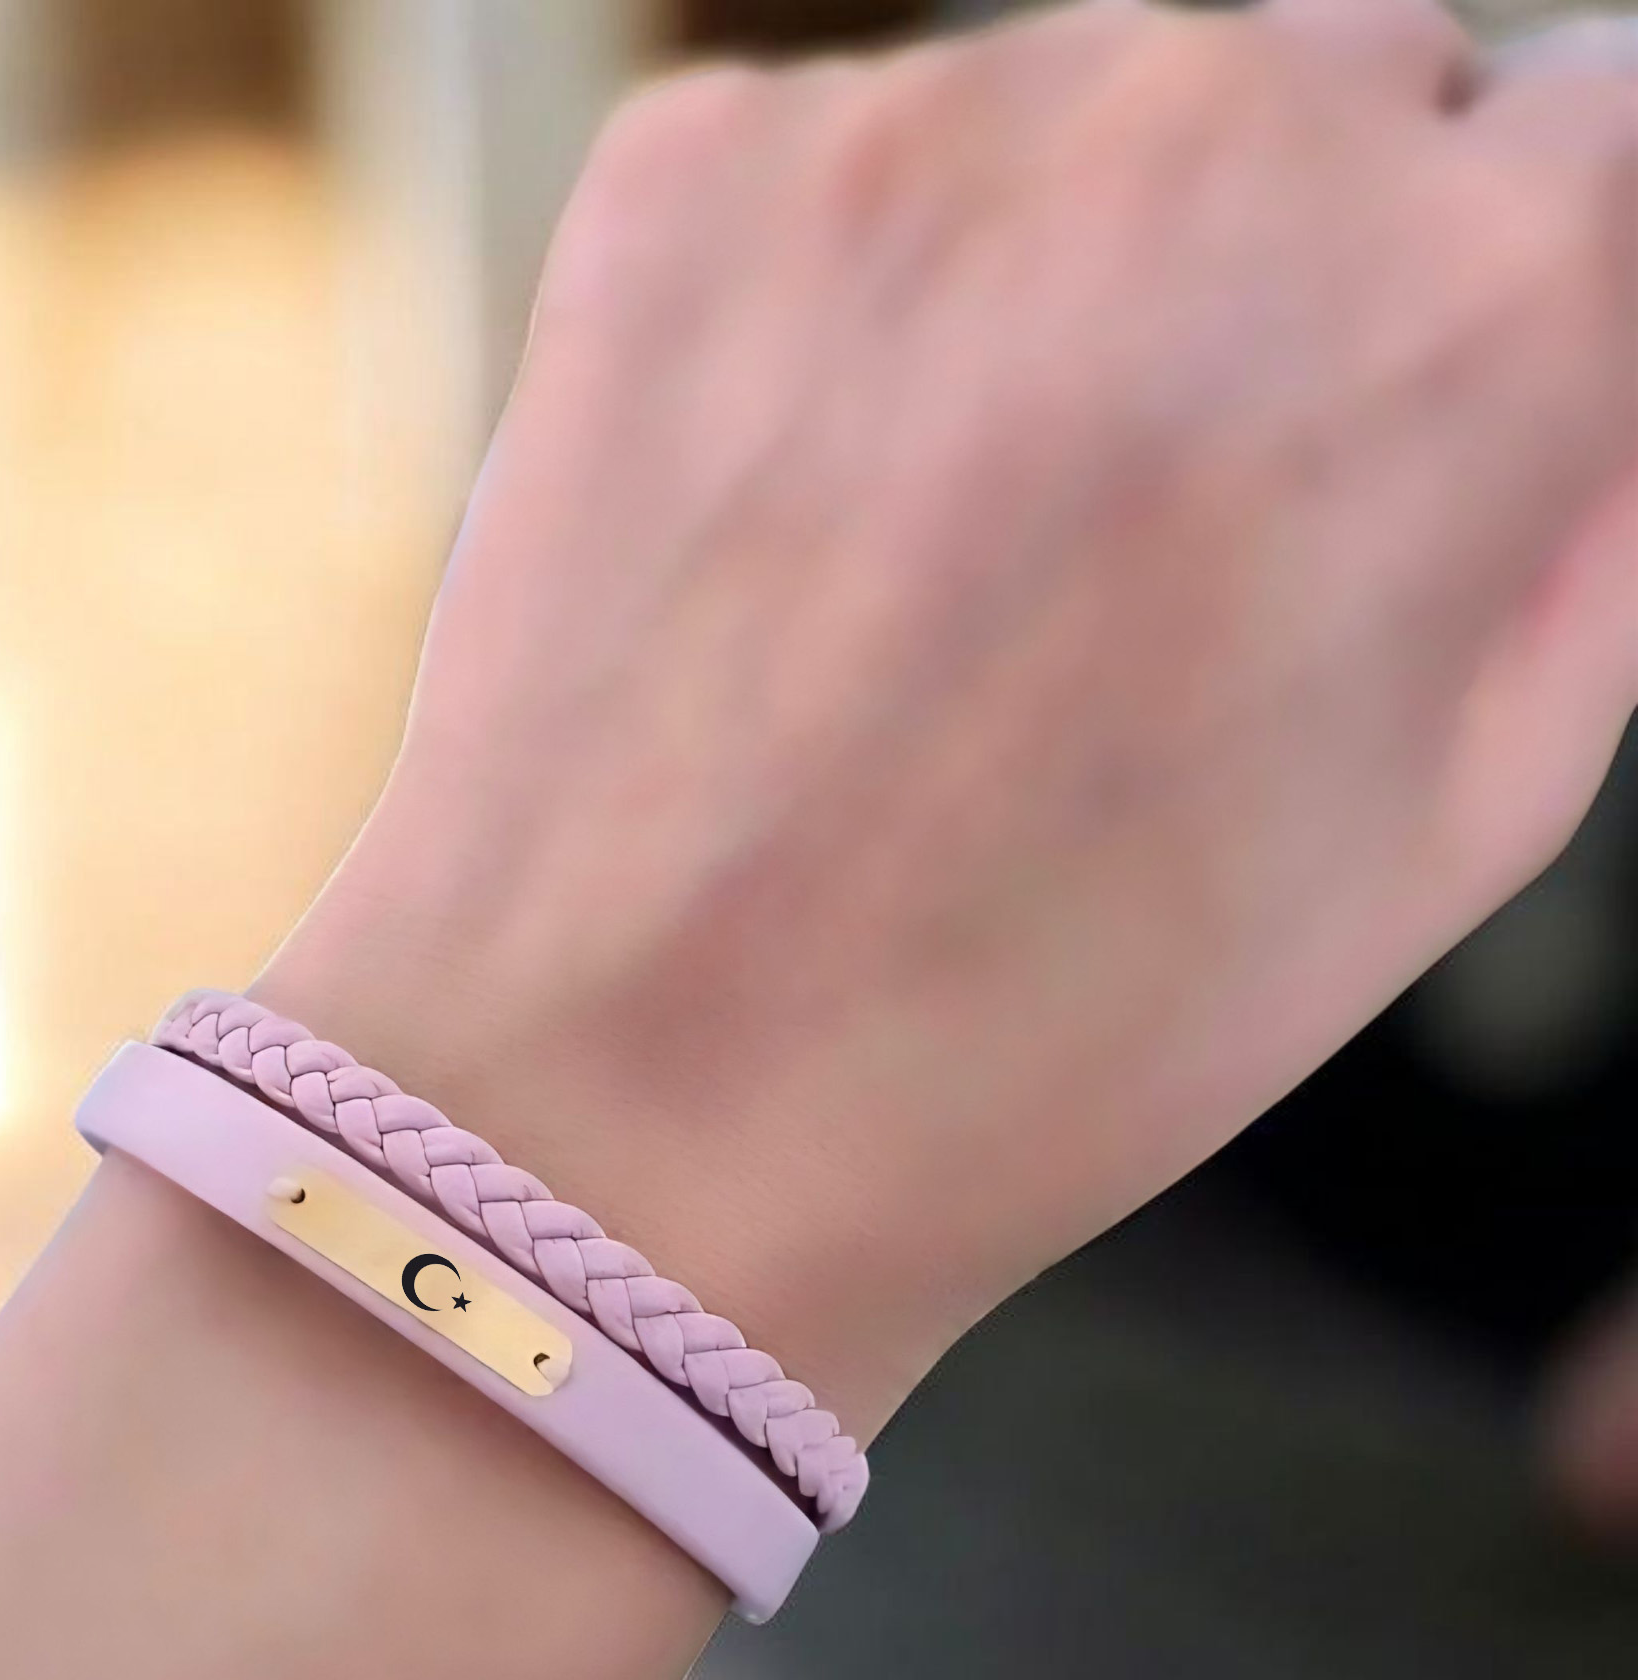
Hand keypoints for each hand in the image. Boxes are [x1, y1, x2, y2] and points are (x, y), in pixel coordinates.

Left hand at [265, 0, 1637, 1438]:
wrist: (633, 1085)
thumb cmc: (1036, 1027)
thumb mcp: (1454, 822)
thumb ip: (1582, 522)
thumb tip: (1577, 355)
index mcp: (1463, 308)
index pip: (1601, 125)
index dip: (1513, 274)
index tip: (1420, 381)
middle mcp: (1208, 140)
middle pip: (1336, 93)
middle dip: (1288, 272)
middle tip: (1151, 522)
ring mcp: (923, 132)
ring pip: (1084, 111)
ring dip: (1062, 274)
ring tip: (950, 551)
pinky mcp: (693, 167)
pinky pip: (851, 163)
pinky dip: (851, 296)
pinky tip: (803, 513)